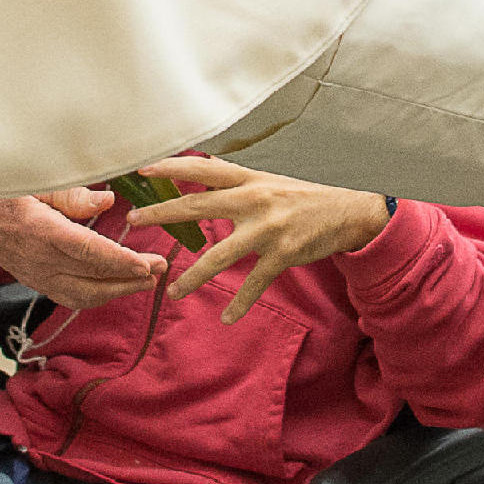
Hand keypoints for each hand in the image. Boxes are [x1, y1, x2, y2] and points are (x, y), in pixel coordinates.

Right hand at [0, 191, 165, 309]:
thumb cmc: (4, 195)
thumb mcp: (36, 183)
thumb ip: (71, 196)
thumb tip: (107, 202)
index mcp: (41, 231)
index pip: (87, 252)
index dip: (119, 261)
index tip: (146, 264)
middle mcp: (41, 260)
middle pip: (93, 279)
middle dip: (131, 277)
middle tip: (160, 268)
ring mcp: (39, 277)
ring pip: (85, 296)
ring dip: (119, 291)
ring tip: (147, 281)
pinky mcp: (39, 284)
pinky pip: (74, 298)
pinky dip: (100, 296)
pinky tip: (119, 286)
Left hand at [122, 156, 391, 319]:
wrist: (349, 212)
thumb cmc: (304, 198)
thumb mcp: (269, 181)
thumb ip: (236, 182)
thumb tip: (199, 175)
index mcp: (250, 179)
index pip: (203, 169)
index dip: (171, 166)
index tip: (142, 167)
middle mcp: (255, 200)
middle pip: (198, 206)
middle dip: (162, 213)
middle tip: (134, 220)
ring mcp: (268, 229)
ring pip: (219, 255)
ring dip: (193, 276)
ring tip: (173, 291)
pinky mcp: (283, 254)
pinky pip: (254, 283)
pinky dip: (240, 303)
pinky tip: (227, 317)